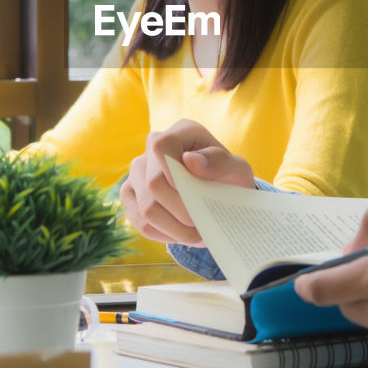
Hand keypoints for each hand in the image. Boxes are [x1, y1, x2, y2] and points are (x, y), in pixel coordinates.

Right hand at [120, 119, 255, 245]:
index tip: (197, 194)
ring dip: (176, 229)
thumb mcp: (237, 169)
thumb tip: (190, 161)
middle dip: (183, 211)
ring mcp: (136, 173)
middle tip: (205, 224)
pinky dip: (166, 235)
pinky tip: (183, 233)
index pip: (161, 147)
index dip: (174, 173)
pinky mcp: (130, 196)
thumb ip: (220, 162)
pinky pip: (141, 224)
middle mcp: (151, 149)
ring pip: (146, 210)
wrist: (219, 192)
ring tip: (199, 234)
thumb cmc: (227, 177)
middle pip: (153, 185)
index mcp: (179, 132)